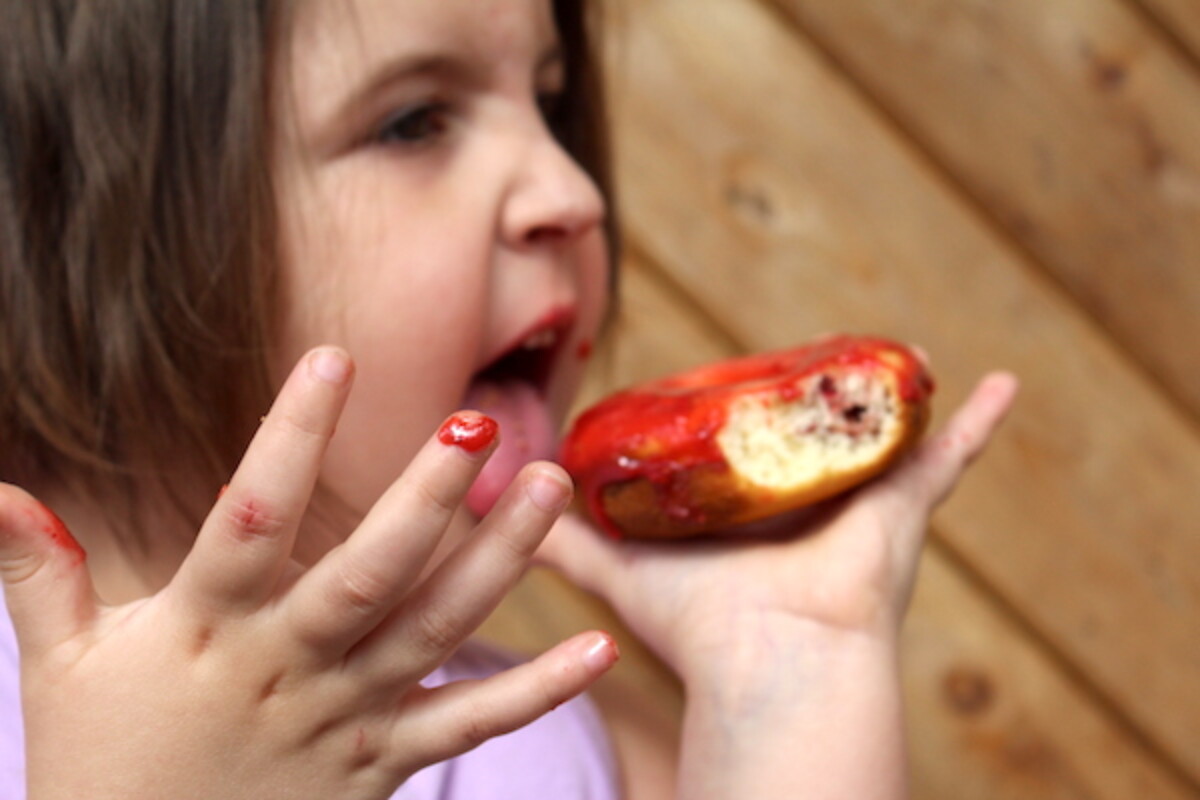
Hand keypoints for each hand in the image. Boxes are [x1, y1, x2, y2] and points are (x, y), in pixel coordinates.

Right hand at [0, 347, 617, 799]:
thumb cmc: (101, 770)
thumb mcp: (61, 668)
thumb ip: (40, 574)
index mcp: (207, 627)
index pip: (252, 515)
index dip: (290, 435)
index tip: (332, 357)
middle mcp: (288, 665)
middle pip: (368, 572)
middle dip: (425, 497)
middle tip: (479, 422)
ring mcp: (344, 717)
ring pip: (435, 630)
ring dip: (500, 560)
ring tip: (550, 485)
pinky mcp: (384, 765)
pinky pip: (468, 727)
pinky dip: (536, 691)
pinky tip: (598, 650)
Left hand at [540, 372, 1018, 681]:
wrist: (772, 663)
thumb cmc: (700, 627)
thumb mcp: (620, 571)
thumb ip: (564, 544)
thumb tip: (509, 508)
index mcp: (752, 516)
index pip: (755, 453)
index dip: (750, 419)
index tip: (743, 385)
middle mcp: (812, 505)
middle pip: (822, 439)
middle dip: (826, 403)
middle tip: (827, 358)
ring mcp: (864, 503)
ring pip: (886, 436)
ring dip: (898, 397)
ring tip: (910, 354)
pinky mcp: (908, 507)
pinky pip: (951, 457)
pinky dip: (980, 423)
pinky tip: (1005, 384)